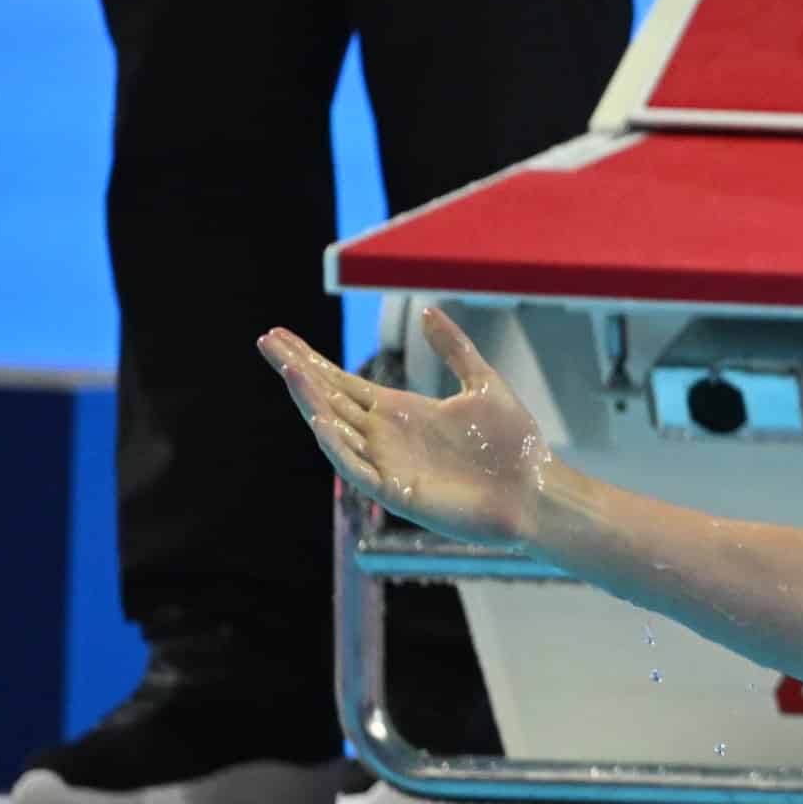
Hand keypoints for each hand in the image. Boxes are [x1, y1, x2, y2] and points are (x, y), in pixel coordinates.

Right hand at [259, 307, 550, 547]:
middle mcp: (385, 437)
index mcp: (400, 411)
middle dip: (297, 372)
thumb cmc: (514, 444)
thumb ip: (453, 348)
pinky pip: (357, 468)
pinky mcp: (398, 492)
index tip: (280, 336)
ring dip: (310, 403)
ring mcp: (388, 465)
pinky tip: (321, 420)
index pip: (342, 382)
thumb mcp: (482, 382)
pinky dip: (337, 446)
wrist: (536, 490)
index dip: (311, 360)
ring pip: (335, 431)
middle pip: (329, 399)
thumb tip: (425, 311)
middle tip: (266, 341)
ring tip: (290, 372)